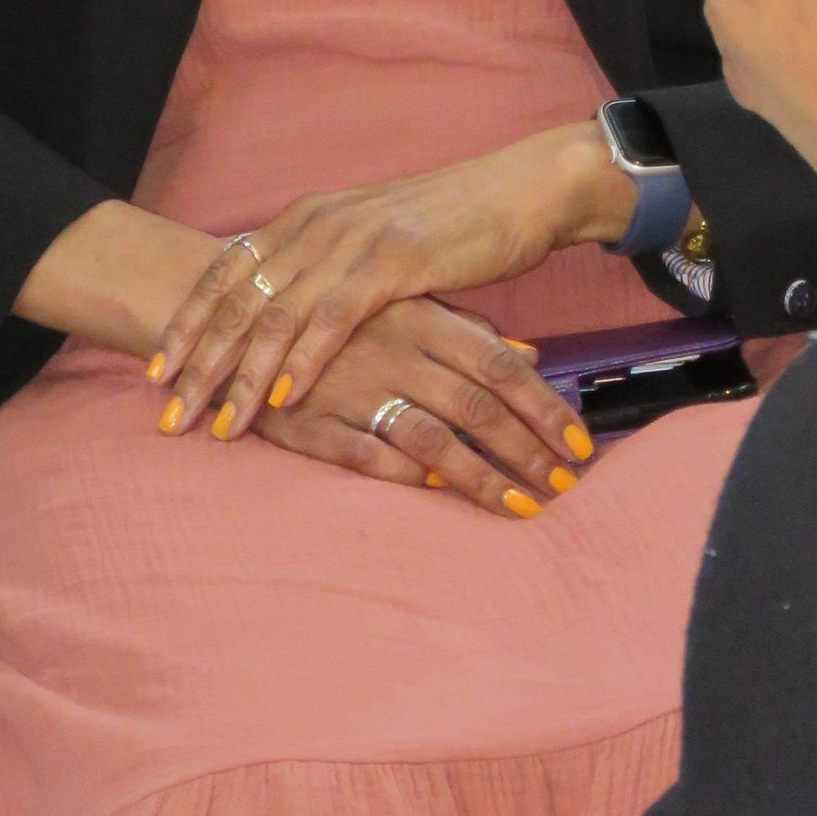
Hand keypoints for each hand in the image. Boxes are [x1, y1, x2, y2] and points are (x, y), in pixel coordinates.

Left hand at [150, 120, 632, 437]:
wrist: (516, 191)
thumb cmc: (447, 223)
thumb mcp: (368, 241)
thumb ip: (323, 269)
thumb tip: (281, 314)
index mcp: (305, 218)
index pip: (225, 273)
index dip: (187, 323)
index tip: (157, 371)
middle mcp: (317, 224)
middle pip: (237, 299)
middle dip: (197, 360)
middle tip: (169, 413)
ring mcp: (353, 240)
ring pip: (276, 315)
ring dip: (240, 375)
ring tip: (216, 422)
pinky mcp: (393, 260)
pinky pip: (334, 317)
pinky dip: (302, 359)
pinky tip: (282, 396)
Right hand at [244, 298, 593, 518]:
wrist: (236, 309)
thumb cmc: (337, 314)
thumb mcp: (407, 307)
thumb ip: (468, 331)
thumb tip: (532, 356)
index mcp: (421, 318)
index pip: (498, 365)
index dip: (543, 406)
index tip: (580, 445)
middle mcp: (396, 351)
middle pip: (476, 406)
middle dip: (526, 451)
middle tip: (565, 488)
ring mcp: (354, 386)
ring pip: (431, 436)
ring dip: (481, 477)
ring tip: (521, 509)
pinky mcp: (311, 420)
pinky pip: (365, 453)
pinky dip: (403, 475)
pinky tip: (440, 496)